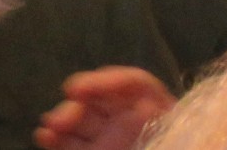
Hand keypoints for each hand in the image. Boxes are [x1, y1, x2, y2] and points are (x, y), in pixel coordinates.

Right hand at [34, 67, 176, 149]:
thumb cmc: (182, 145)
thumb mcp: (180, 136)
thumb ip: (164, 131)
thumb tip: (143, 123)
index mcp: (157, 108)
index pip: (131, 85)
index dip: (104, 82)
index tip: (77, 89)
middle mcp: (131, 121)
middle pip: (100, 103)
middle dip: (78, 106)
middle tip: (59, 120)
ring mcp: (110, 140)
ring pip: (84, 123)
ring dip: (63, 122)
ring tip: (48, 128)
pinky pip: (74, 146)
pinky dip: (58, 142)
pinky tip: (44, 138)